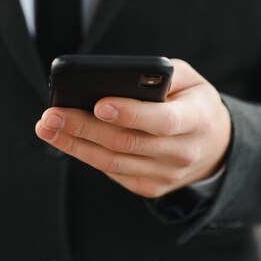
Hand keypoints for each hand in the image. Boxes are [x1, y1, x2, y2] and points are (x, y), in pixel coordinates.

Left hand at [35, 59, 231, 197]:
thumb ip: (160, 74)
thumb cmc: (193, 102)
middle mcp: (182, 152)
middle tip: (51, 114)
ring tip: (46, 127)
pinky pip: (112, 172)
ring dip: (74, 145)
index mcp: (196, 120)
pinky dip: (85, 155)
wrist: (214, 146)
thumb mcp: (189, 79)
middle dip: (83, 128)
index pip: (162, 120)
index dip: (130, 113)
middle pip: (126, 143)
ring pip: (113, 163)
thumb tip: (116, 78)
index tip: (99, 104)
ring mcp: (166, 175)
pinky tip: (65, 139)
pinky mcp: (150, 187)